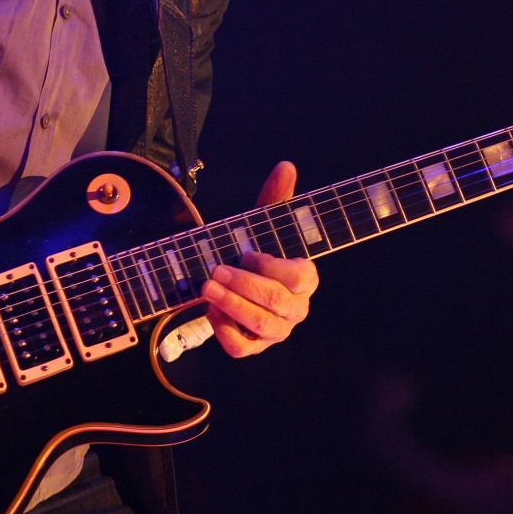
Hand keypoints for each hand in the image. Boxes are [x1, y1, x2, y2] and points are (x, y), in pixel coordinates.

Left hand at [200, 160, 319, 356]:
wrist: (234, 281)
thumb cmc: (254, 251)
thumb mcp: (262, 224)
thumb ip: (276, 197)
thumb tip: (286, 165)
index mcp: (306, 279)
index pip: (298, 278)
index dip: (270, 266)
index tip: (245, 253)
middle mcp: (297, 309)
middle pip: (277, 302)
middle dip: (244, 285)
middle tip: (215, 269)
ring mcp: (276, 331)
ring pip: (260, 325)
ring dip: (231, 305)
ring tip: (207, 286)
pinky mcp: (254, 347)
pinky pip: (241, 348)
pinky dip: (224, 330)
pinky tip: (210, 310)